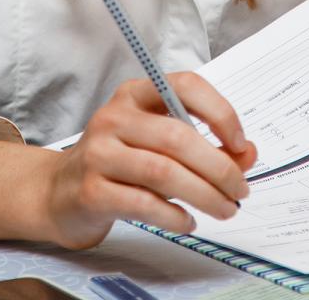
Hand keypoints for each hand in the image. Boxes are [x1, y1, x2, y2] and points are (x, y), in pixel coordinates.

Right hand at [42, 72, 258, 248]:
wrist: (60, 192)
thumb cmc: (119, 162)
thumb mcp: (159, 143)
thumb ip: (206, 144)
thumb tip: (248, 154)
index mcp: (135, 93)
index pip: (185, 86)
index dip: (220, 113)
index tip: (240, 143)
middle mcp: (114, 117)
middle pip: (177, 138)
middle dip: (219, 167)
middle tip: (240, 190)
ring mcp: (99, 153)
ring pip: (163, 172)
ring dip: (203, 194)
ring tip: (224, 209)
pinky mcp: (92, 191)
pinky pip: (144, 203)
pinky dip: (174, 215)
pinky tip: (188, 221)